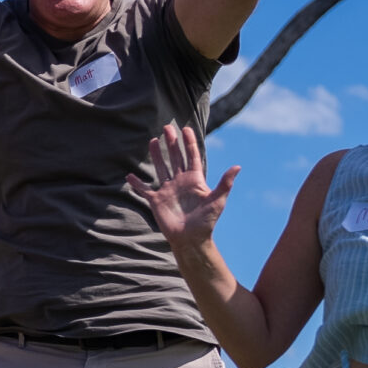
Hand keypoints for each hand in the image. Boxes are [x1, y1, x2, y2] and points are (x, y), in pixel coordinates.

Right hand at [124, 123, 237, 249]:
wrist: (191, 239)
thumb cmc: (206, 221)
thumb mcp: (218, 200)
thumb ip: (225, 183)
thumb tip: (238, 166)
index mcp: (195, 179)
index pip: (192, 156)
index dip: (189, 142)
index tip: (186, 129)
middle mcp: (180, 182)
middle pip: (175, 158)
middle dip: (172, 143)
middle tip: (167, 127)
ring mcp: (168, 190)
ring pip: (161, 168)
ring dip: (157, 155)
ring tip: (153, 141)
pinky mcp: (157, 201)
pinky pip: (144, 190)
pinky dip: (137, 184)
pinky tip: (129, 176)